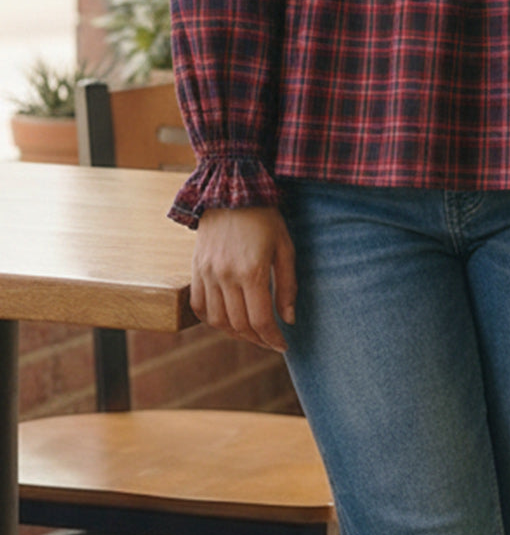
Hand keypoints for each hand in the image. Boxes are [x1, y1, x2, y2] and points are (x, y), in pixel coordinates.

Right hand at [191, 205, 296, 351]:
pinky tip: (227, 320)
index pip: (261, 320)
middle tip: (271, 341)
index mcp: (252, 271)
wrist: (232, 190)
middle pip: (239, 325)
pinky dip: (212, 320)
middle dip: (258, 339)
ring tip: (251, 333)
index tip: (283, 344)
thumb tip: (289, 319)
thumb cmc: (265, 217)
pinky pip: (199, 306)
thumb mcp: (285, 247)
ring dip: (235, 334)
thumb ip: (287, 285)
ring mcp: (207, 273)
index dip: (273, 338)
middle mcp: (226, 276)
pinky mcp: (196, 268)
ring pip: (217, 320)